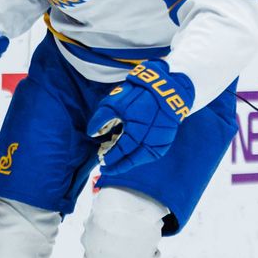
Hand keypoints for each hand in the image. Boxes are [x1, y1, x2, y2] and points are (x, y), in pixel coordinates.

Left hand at [87, 60, 193, 174]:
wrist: (165, 88)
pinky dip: (140, 157)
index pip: (123, 150)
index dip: (112, 157)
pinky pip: (152, 153)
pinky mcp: (166, 140)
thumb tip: (91, 133)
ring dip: (130, 163)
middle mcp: (151, 138)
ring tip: (116, 166)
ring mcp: (161, 140)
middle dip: (119, 165)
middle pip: (133, 159)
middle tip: (106, 169)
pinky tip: (130, 158)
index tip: (101, 161)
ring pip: (143, 158)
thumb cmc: (136, 94)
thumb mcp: (114, 102)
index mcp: (137, 130)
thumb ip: (100, 119)